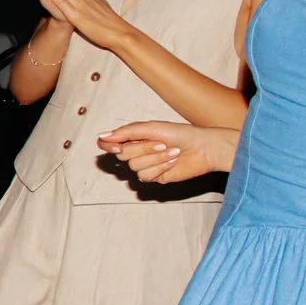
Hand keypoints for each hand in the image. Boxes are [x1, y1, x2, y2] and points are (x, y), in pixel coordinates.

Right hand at [98, 121, 236, 185]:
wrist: (204, 148)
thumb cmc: (181, 134)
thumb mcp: (151, 127)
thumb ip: (126, 132)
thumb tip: (101, 137)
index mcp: (133, 137)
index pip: (108, 143)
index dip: (108, 145)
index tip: (116, 145)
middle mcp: (137, 151)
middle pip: (122, 155)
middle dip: (143, 149)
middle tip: (161, 143)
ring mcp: (145, 165)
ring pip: (134, 166)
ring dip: (155, 158)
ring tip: (172, 151)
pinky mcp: (154, 177)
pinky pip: (145, 176)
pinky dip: (160, 167)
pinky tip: (172, 162)